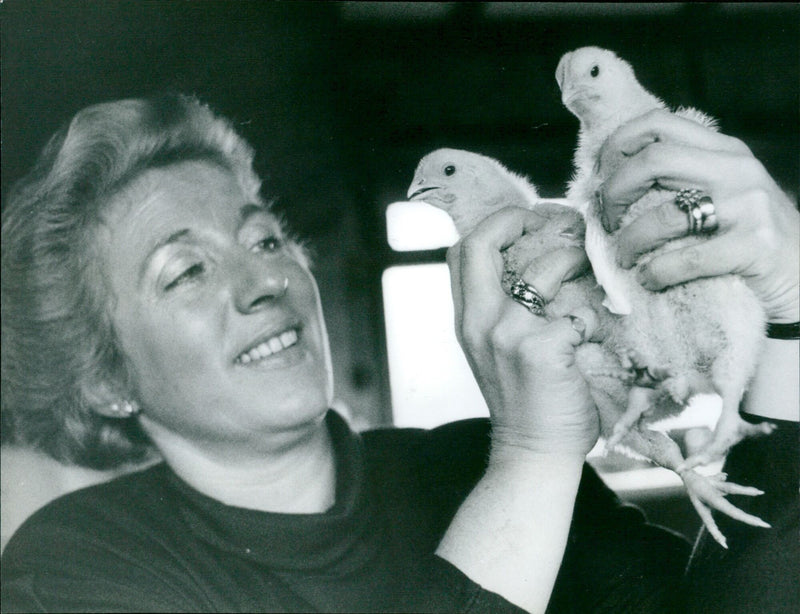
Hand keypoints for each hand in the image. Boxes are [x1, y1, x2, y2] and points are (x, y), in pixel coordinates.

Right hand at [447, 206, 599, 457]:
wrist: (534, 450)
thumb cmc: (524, 398)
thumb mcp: (494, 348)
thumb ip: (499, 308)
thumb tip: (533, 261)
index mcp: (467, 318)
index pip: (462, 250)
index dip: (494, 224)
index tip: (527, 222)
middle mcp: (479, 321)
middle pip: (482, 243)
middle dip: (523, 220)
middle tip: (559, 223)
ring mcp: (508, 333)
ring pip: (543, 268)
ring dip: (574, 259)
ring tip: (591, 266)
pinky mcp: (543, 349)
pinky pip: (577, 311)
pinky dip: (592, 316)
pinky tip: (594, 331)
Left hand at [597, 109, 798, 322]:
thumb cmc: (750, 239)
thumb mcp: (723, 193)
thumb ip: (682, 180)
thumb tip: (609, 186)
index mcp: (724, 150)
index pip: (658, 124)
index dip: (617, 145)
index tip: (600, 177)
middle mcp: (737, 169)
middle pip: (653, 160)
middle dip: (615, 192)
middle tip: (607, 221)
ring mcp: (749, 206)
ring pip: (664, 214)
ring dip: (629, 241)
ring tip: (624, 257)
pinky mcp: (754, 246)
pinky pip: (685, 258)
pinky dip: (656, 272)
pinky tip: (649, 279)